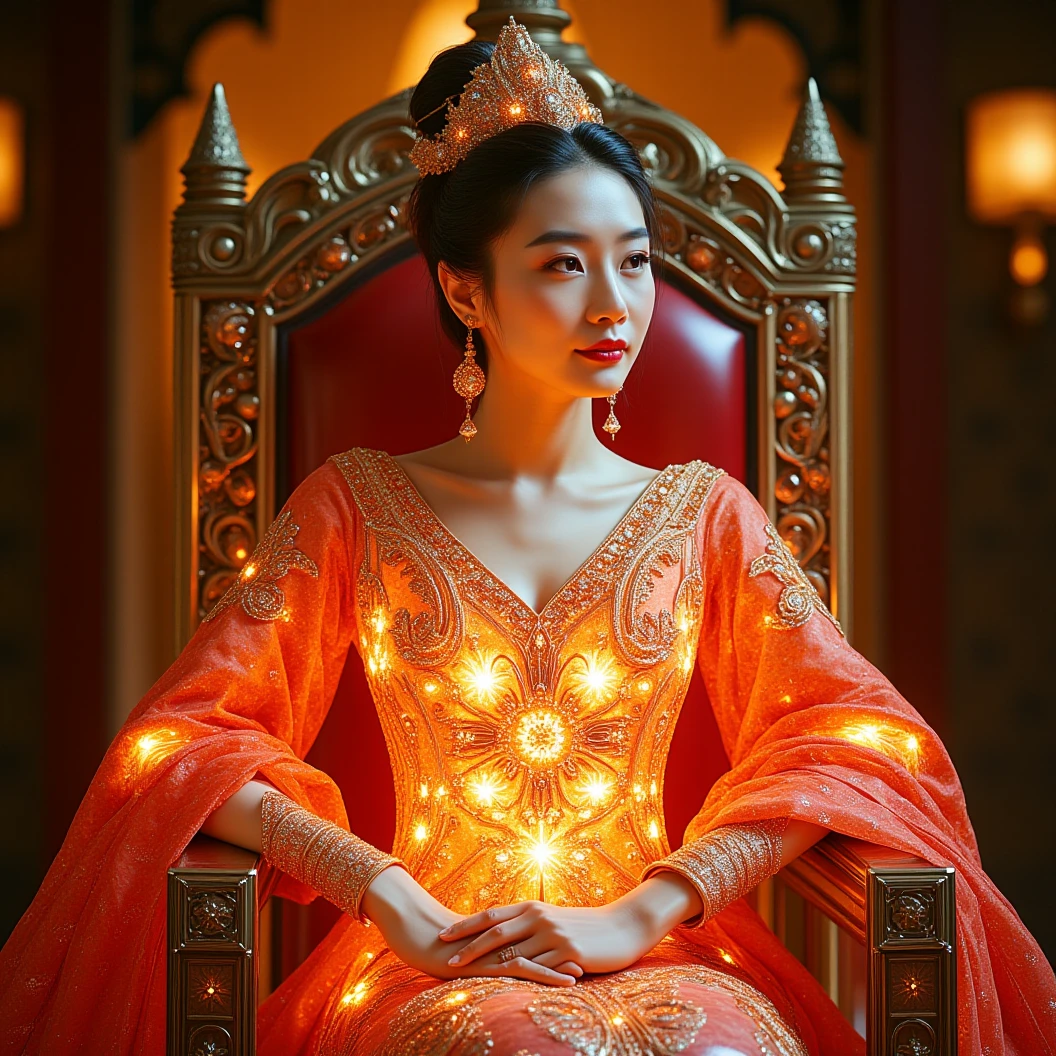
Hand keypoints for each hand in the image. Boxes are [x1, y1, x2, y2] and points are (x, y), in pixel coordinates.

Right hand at [360, 867, 577, 986]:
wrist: (409, 926)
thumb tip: (493, 954)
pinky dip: (544, 974)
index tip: (584, 947)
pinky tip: (562, 982)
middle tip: (595, 957)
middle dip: (566, 952)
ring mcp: (494, 947)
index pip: (535, 935)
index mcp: (499, 930)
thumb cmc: (432, 937)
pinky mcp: (485, 961)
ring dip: (560, 965)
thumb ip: (479, 946)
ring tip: (584, 973)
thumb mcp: (462, 944)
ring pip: (535, 955)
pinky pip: (519, 968)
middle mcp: (501, 935)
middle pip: (540, 943)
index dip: (558, 942)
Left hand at [438, 899, 652, 976]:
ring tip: (467, 977)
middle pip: (496, 933)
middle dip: (469, 947)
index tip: (443, 935)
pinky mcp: (567, 952)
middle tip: (447, 959)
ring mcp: (553, 934)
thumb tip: (500, 936)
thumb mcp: (552, 920)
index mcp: (532, 907)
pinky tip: (504, 988)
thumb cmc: (584, 925)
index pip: (491, 916)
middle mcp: (539, 917)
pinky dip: (521, 978)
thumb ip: (527, 925)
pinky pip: (540, 969)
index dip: (466, 925)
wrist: (621, 927)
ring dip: (489, 966)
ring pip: (514, 953)